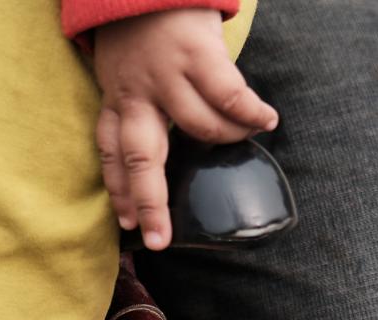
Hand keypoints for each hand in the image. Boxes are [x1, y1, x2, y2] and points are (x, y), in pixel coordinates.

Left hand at [92, 9, 277, 250]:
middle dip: (149, 201)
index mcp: (117, 98)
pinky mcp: (196, 53)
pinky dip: (250, 113)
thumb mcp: (123, 66)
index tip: (128, 222)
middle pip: (140, 157)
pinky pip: (228, 95)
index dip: (119, 189)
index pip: (112, 152)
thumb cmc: (142, 23)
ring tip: (243, 139)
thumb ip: (136, 101)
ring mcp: (166, 74)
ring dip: (226, 139)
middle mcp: (135, 92)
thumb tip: (164, 142)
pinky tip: (266, 121)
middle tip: (160, 238)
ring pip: (197, 127)